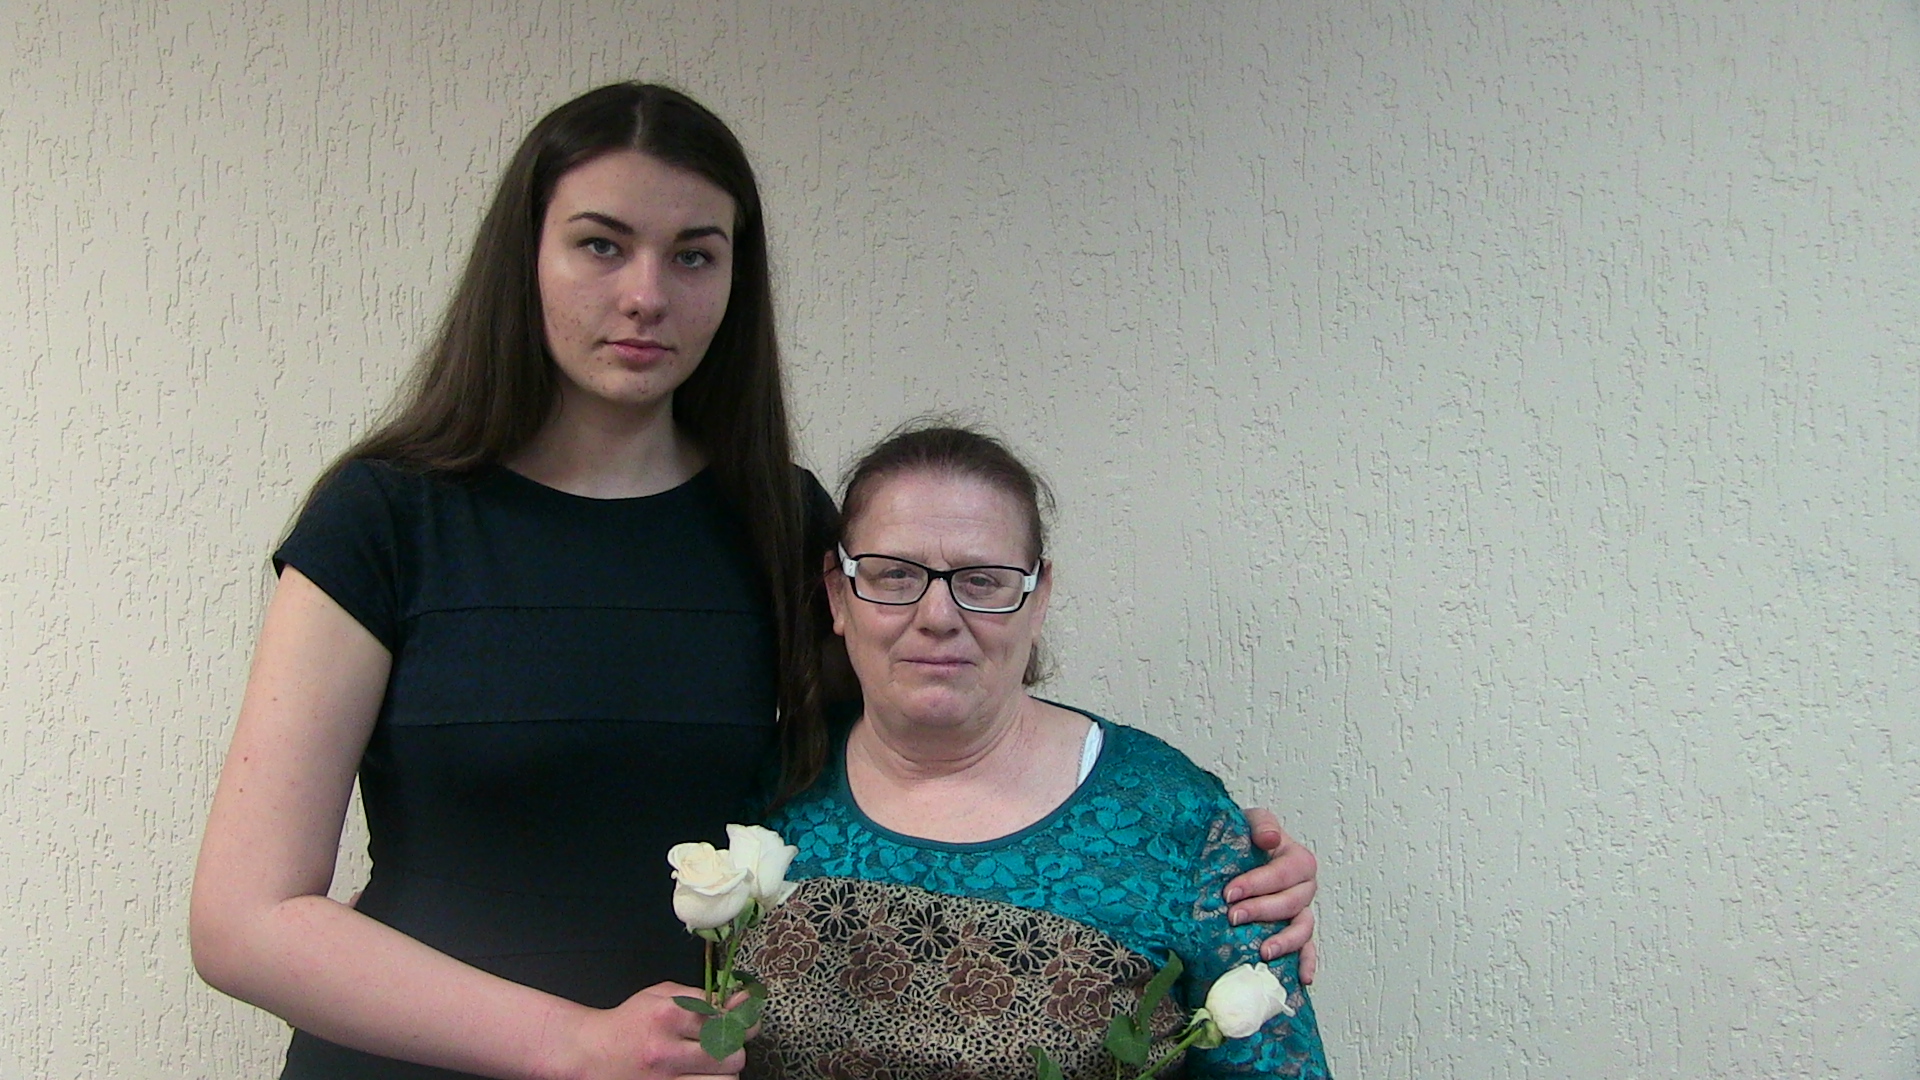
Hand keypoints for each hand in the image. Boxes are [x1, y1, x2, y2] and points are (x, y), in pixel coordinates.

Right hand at [566, 982, 746, 1079]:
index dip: (738, 1021)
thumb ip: (704, 996)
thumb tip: (743, 1000)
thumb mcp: (662, 996)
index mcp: (668, 1015)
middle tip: (722, 1045)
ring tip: (710, 1064)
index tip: (737, 1022)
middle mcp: (666, 1050)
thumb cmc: (630, 1022)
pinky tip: (698, 1075)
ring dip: (724, 1072)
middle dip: (733, 1048)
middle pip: (732, 1055)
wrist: (591, 1053)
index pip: (726, 1019)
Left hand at [1225, 808, 1318, 983]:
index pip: (1284, 872)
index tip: (1230, 892)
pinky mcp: (1295, 931)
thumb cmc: (1245, 840)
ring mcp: (1301, 910)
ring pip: (1303, 927)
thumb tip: (1269, 837)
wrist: (1238, 855)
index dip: (1258, 883)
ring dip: (1286, 941)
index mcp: (1296, 859)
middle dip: (1263, 911)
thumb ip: (1261, 824)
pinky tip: (1303, 978)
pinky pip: (1308, 949)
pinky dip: (1307, 962)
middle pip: (1293, 902)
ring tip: (1264, 951)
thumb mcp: (1250, 822)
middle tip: (1234, 916)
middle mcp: (1304, 886)